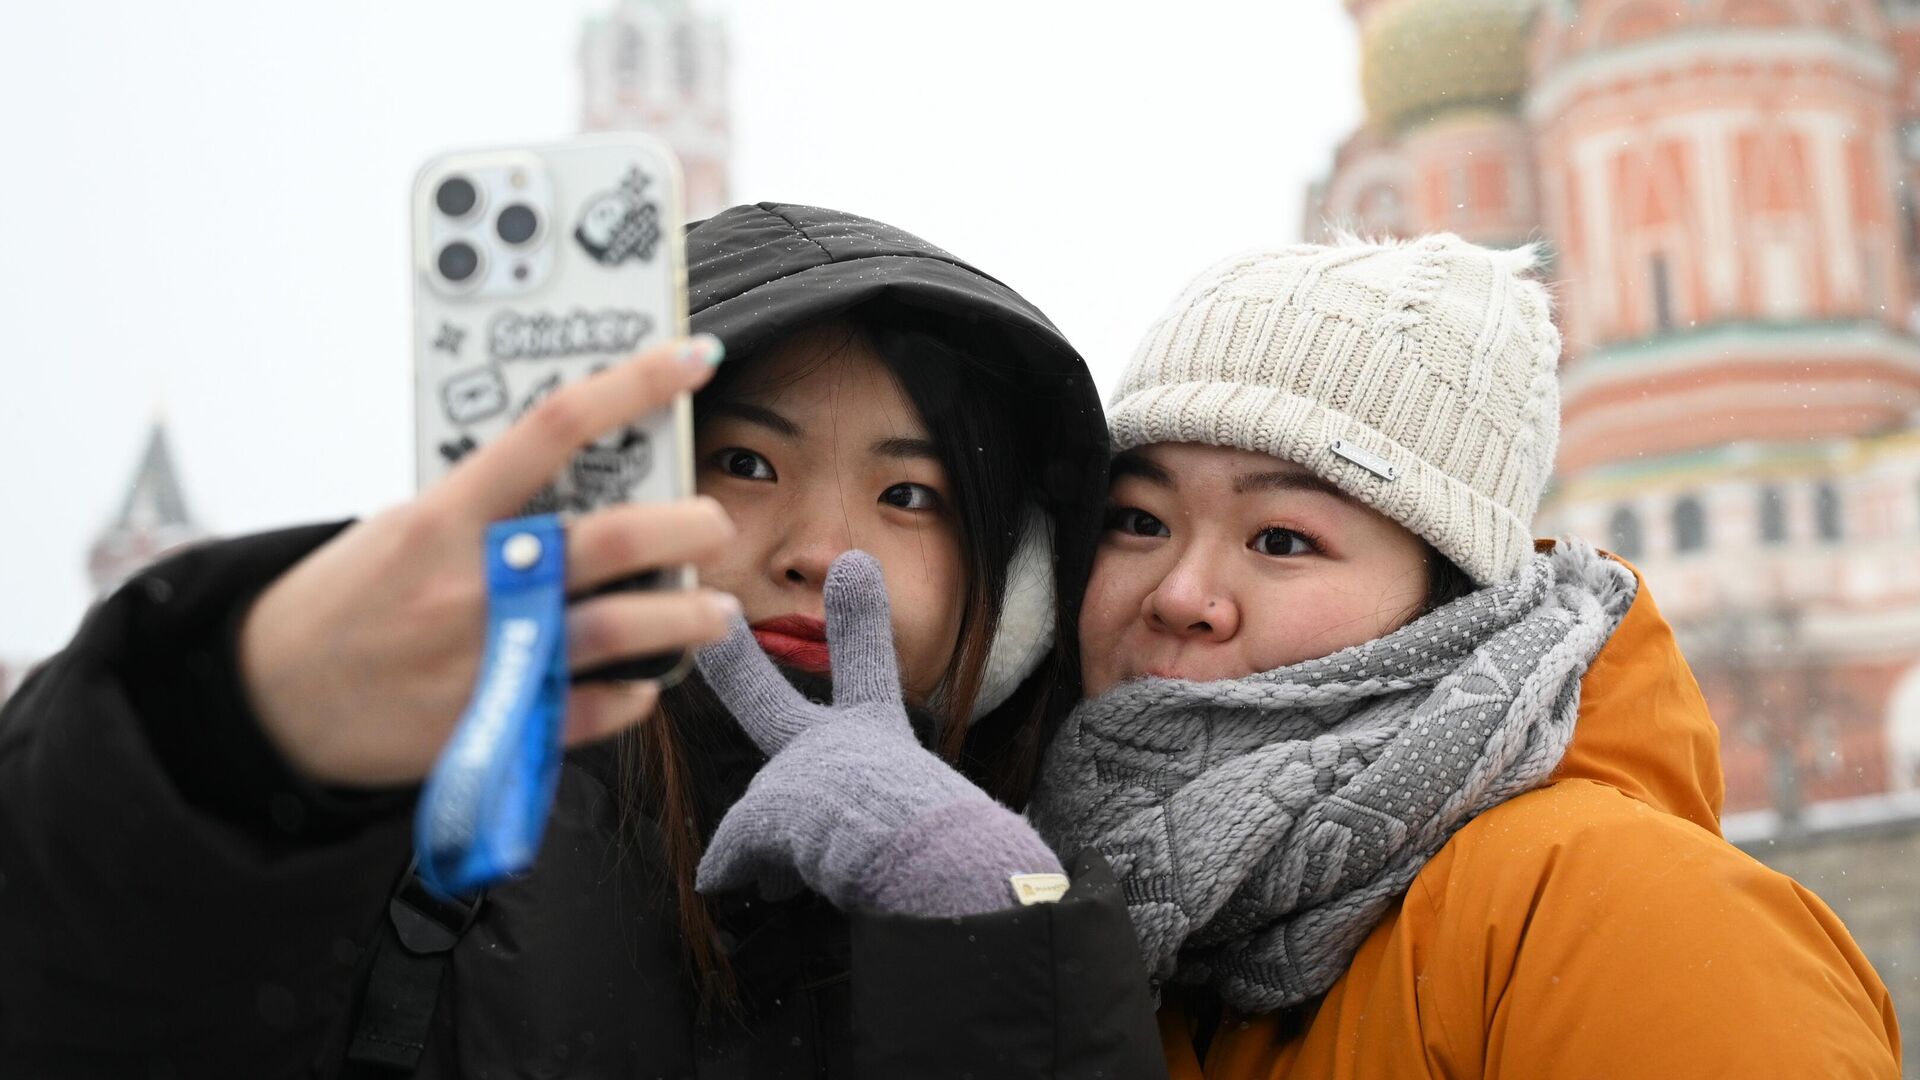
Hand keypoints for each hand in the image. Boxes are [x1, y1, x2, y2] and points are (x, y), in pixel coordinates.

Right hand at [239, 335, 738, 786]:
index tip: (692, 357)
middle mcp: (473, 583)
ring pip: (618, 629)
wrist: (274, 699)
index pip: (555, 427)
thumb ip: (488, 501)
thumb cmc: (350, 598)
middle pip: (609, 538)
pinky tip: (646, 679)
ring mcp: (488, 658)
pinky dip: (632, 694)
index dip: (634, 383)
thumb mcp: (404, 525)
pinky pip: (591, 708)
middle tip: (714, 522)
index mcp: (445, 516)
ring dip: (686, 617)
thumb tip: (587, 469)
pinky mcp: (497, 727)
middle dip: (686, 526)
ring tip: (716, 609)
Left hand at [695, 551, 1060, 915]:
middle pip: (769, 705)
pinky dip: (735, 870)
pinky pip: (734, 856)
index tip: (853, 565)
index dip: (859, 621)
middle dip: (737, 667)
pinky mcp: (765, 813)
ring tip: (802, 880)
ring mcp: (795, 775)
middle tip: (719, 623)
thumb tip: (836, 832)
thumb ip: (884, 821)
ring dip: (774, 848)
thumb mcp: (934, 820)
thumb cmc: (953, 847)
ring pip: (762, 819)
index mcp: (878, 737)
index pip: (867, 670)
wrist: (938, 863)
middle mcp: (833, 747)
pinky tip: (728, 884)